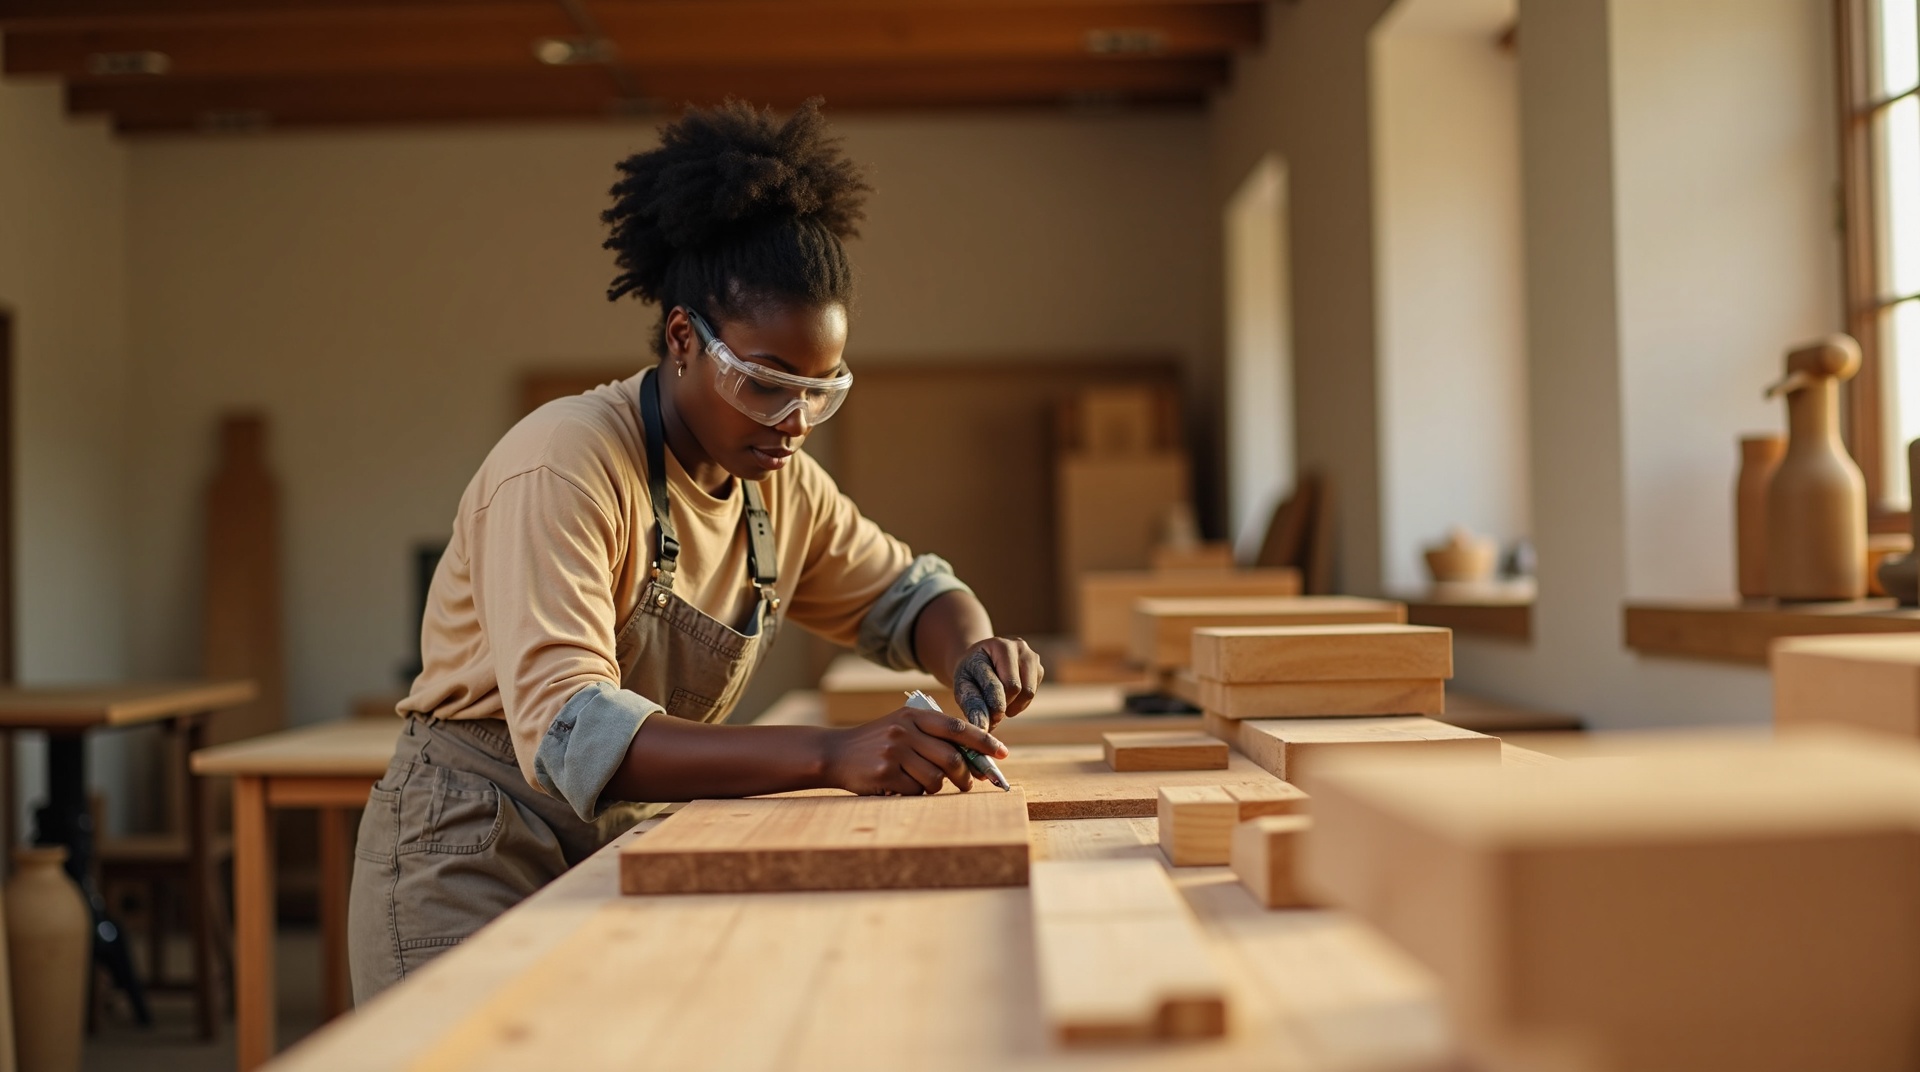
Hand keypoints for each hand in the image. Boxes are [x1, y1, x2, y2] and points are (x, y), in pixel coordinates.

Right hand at [822, 707, 1007, 796]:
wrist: (834, 752)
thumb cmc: (877, 742)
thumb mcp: (902, 725)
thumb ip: (933, 735)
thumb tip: (973, 757)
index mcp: (914, 715)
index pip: (958, 728)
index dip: (984, 742)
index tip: (1002, 754)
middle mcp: (906, 730)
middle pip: (952, 758)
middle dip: (966, 776)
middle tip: (968, 784)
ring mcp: (895, 751)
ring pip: (936, 779)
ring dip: (938, 787)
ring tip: (925, 783)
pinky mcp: (885, 774)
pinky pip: (916, 791)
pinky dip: (916, 793)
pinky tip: (902, 785)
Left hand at [952, 637, 1043, 729]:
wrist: (979, 659)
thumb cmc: (969, 673)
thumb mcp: (963, 684)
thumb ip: (972, 704)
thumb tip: (984, 729)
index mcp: (999, 645)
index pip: (1005, 683)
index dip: (997, 707)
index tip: (989, 722)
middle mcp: (1019, 646)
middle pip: (1019, 689)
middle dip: (1004, 705)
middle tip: (991, 712)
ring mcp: (1032, 655)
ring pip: (1029, 693)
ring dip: (1013, 705)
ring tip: (997, 704)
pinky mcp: (1039, 667)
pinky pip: (1033, 693)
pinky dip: (1020, 702)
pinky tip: (1006, 697)